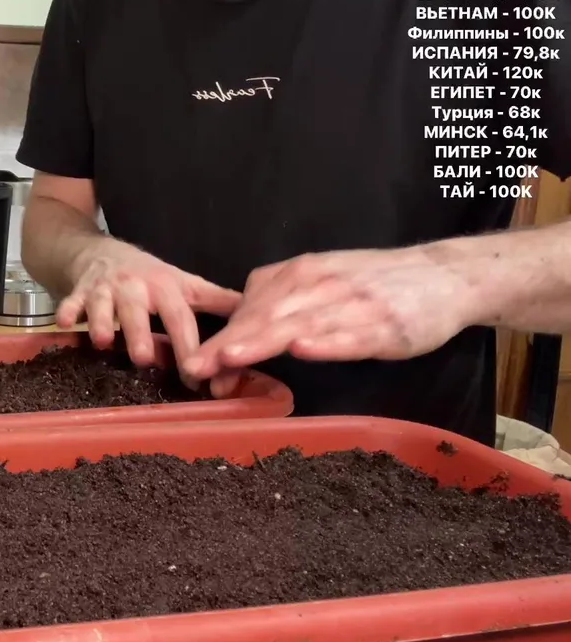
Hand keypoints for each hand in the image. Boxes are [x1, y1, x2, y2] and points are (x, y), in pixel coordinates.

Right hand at [58, 238, 244, 392]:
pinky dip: (66, 310)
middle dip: (140, 333)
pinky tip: (63, 324)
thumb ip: (215, 300)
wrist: (98, 251)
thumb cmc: (146, 274)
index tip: (197, 375)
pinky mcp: (80, 289)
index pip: (181, 318)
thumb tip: (256, 313)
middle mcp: (136, 286)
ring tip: (101, 342)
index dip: (189, 345)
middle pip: (140, 311)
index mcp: (166, 287)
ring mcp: (105, 287)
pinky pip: (71, 300)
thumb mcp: (182, 282)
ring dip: (101, 322)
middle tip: (145, 359)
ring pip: (103, 305)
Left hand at [183, 246, 476, 379]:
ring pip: (299, 324)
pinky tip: (303, 349)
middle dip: (228, 344)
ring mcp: (352, 304)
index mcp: (300, 273)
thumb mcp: (321, 278)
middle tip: (196, 369)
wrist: (445, 275)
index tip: (196, 366)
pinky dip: (326, 342)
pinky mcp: (384, 325)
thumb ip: (281, 300)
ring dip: (262, 340)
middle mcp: (320, 284)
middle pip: (265, 317)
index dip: (223, 338)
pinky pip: (350, 334)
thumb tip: (239, 329)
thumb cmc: (375, 283)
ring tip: (230, 357)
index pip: (251, 307)